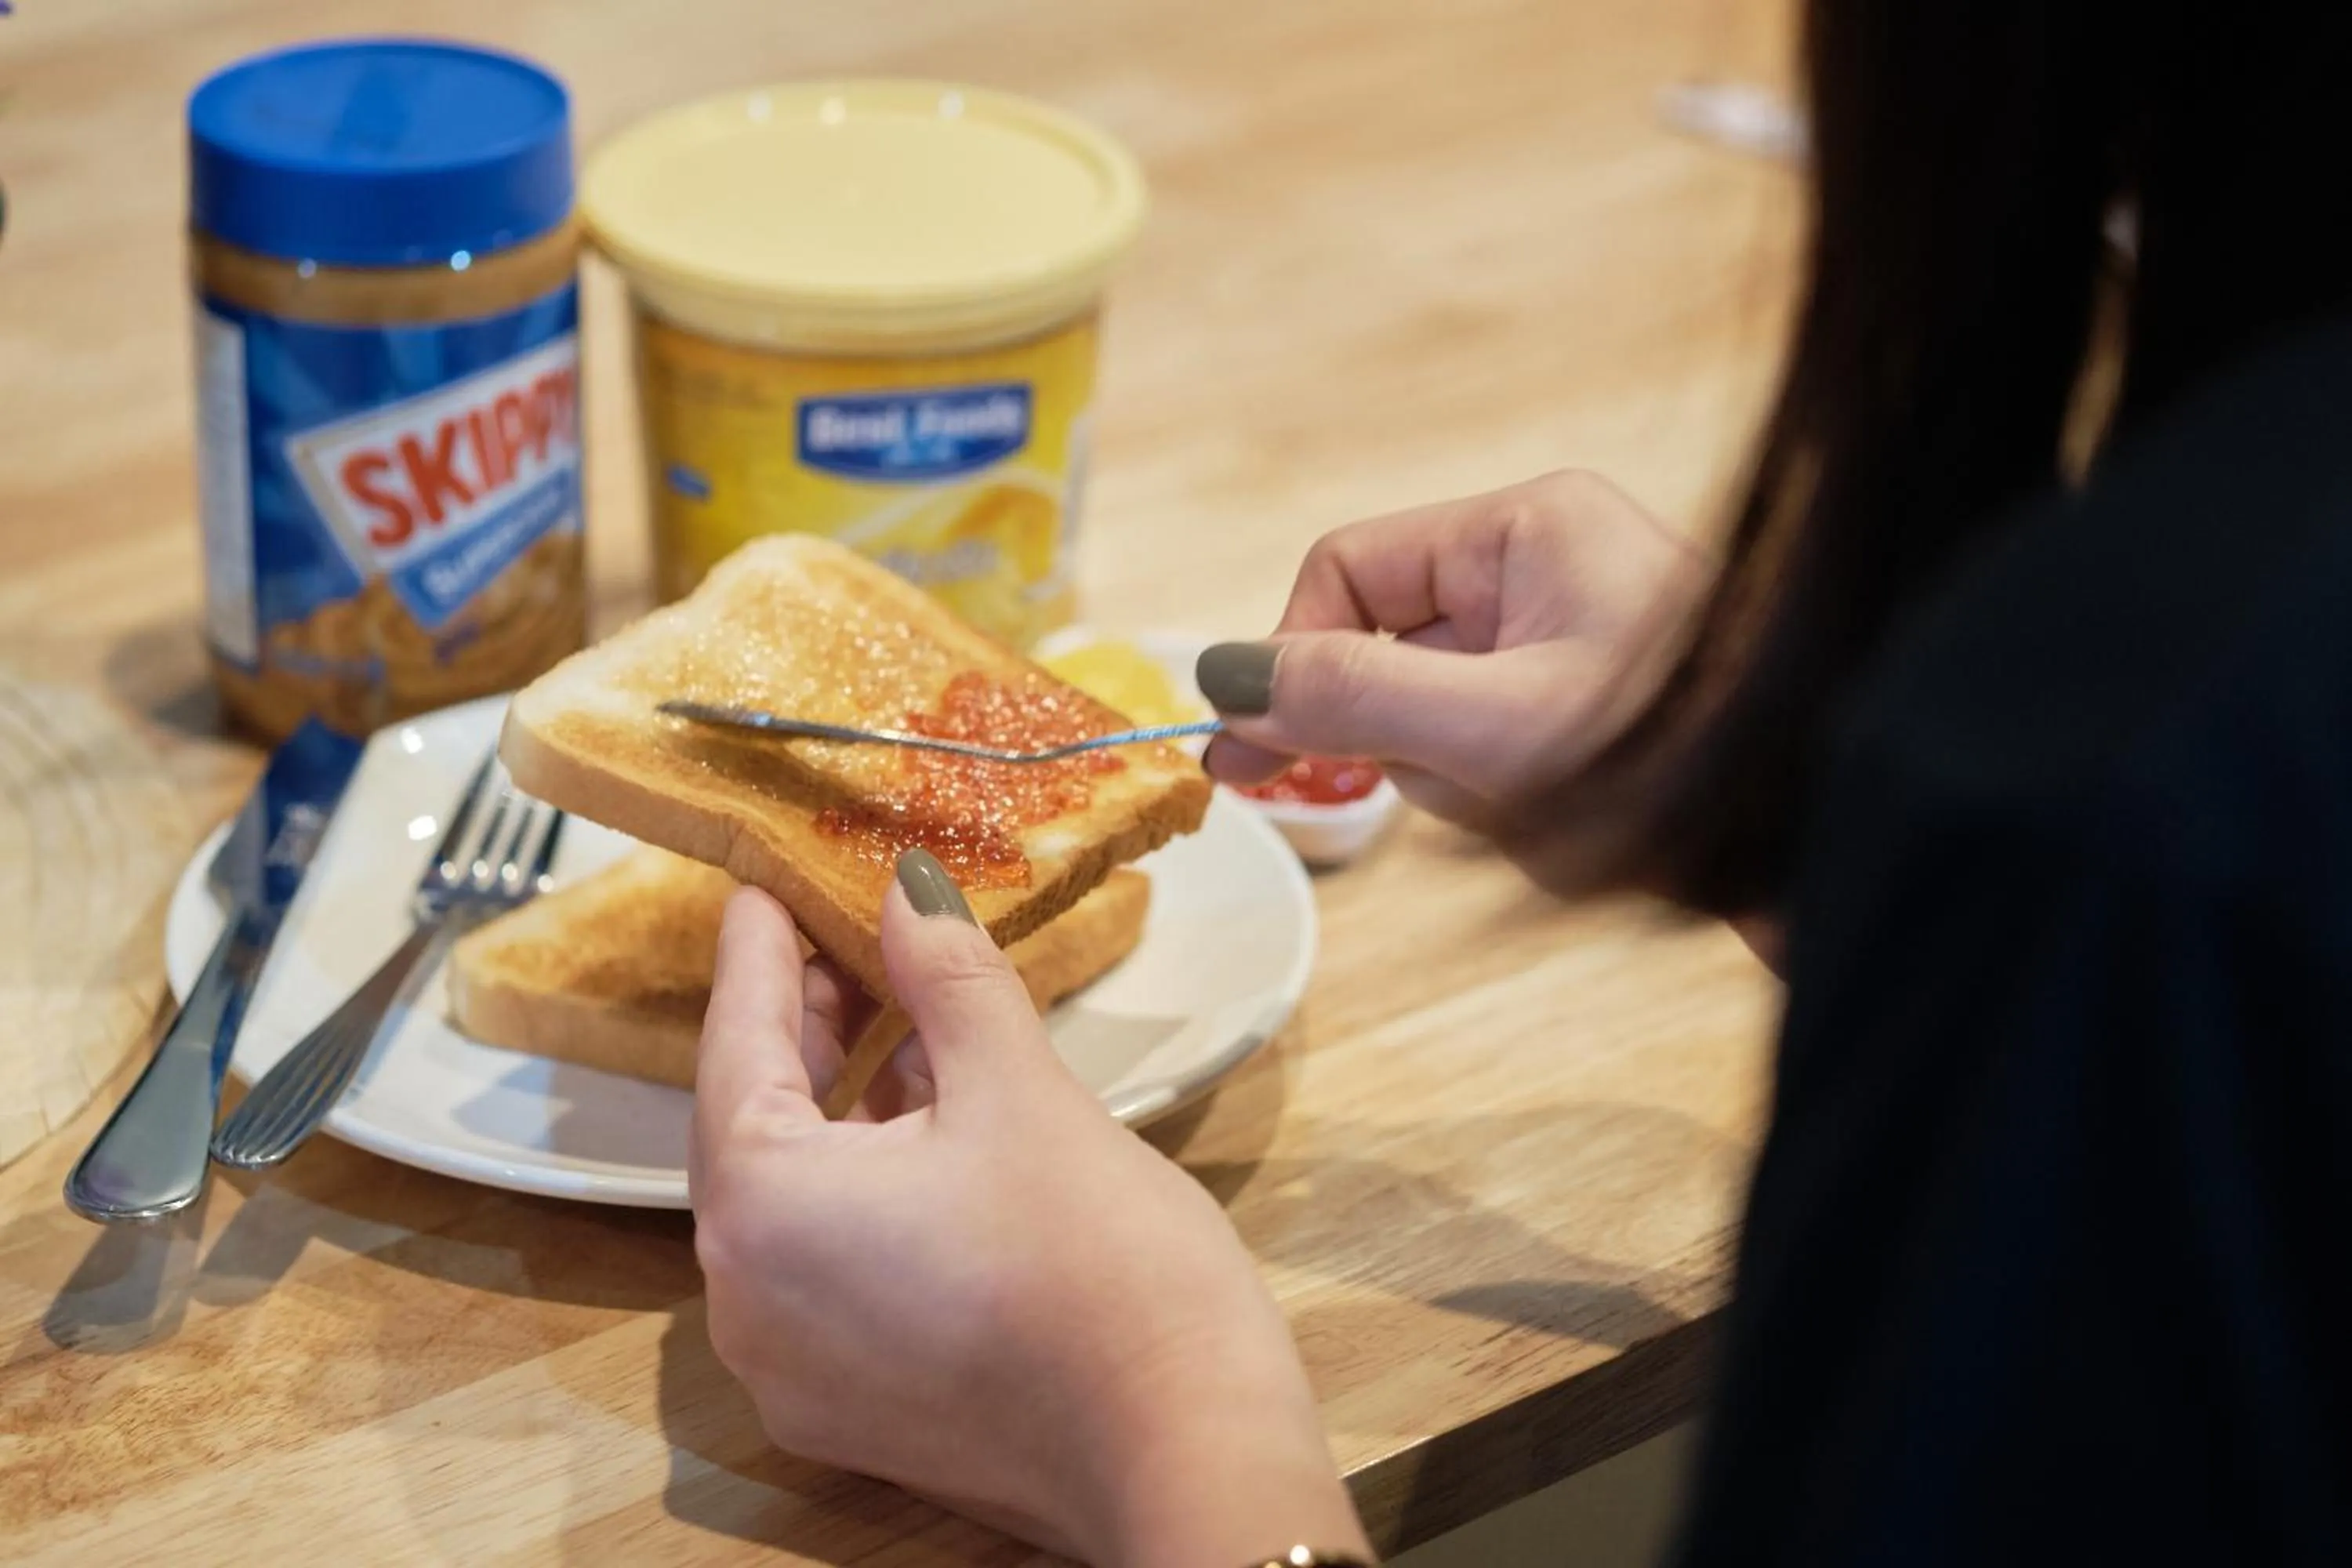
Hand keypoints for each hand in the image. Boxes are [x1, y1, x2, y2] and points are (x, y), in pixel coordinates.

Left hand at [690, 850, 1371, 1566]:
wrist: (1183, 1451)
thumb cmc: (1099, 1265)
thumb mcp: (1019, 1090)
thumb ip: (947, 977)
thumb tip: (906, 888)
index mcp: (764, 1210)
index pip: (736, 1045)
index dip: (759, 952)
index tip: (767, 883)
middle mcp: (747, 1302)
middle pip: (754, 1128)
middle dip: (803, 1026)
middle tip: (845, 936)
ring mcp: (796, 1370)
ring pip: (795, 1204)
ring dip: (841, 1107)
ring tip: (903, 1019)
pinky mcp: (854, 1409)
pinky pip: (829, 1270)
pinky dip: (865, 1190)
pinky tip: (932, 1133)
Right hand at [1200, 470, 1709, 842]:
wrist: (1821, 839)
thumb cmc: (1672, 762)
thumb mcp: (1491, 733)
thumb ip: (1349, 698)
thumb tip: (1222, 678)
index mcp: (1528, 527)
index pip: (1348, 569)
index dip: (1297, 658)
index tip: (1263, 754)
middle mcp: (1550, 563)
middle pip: (1389, 645)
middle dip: (1405, 738)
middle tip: (1461, 792)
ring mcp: (1576, 633)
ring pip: (1438, 712)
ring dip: (1462, 780)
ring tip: (1544, 810)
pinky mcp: (1599, 700)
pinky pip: (1497, 748)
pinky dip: (1509, 798)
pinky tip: (1567, 822)